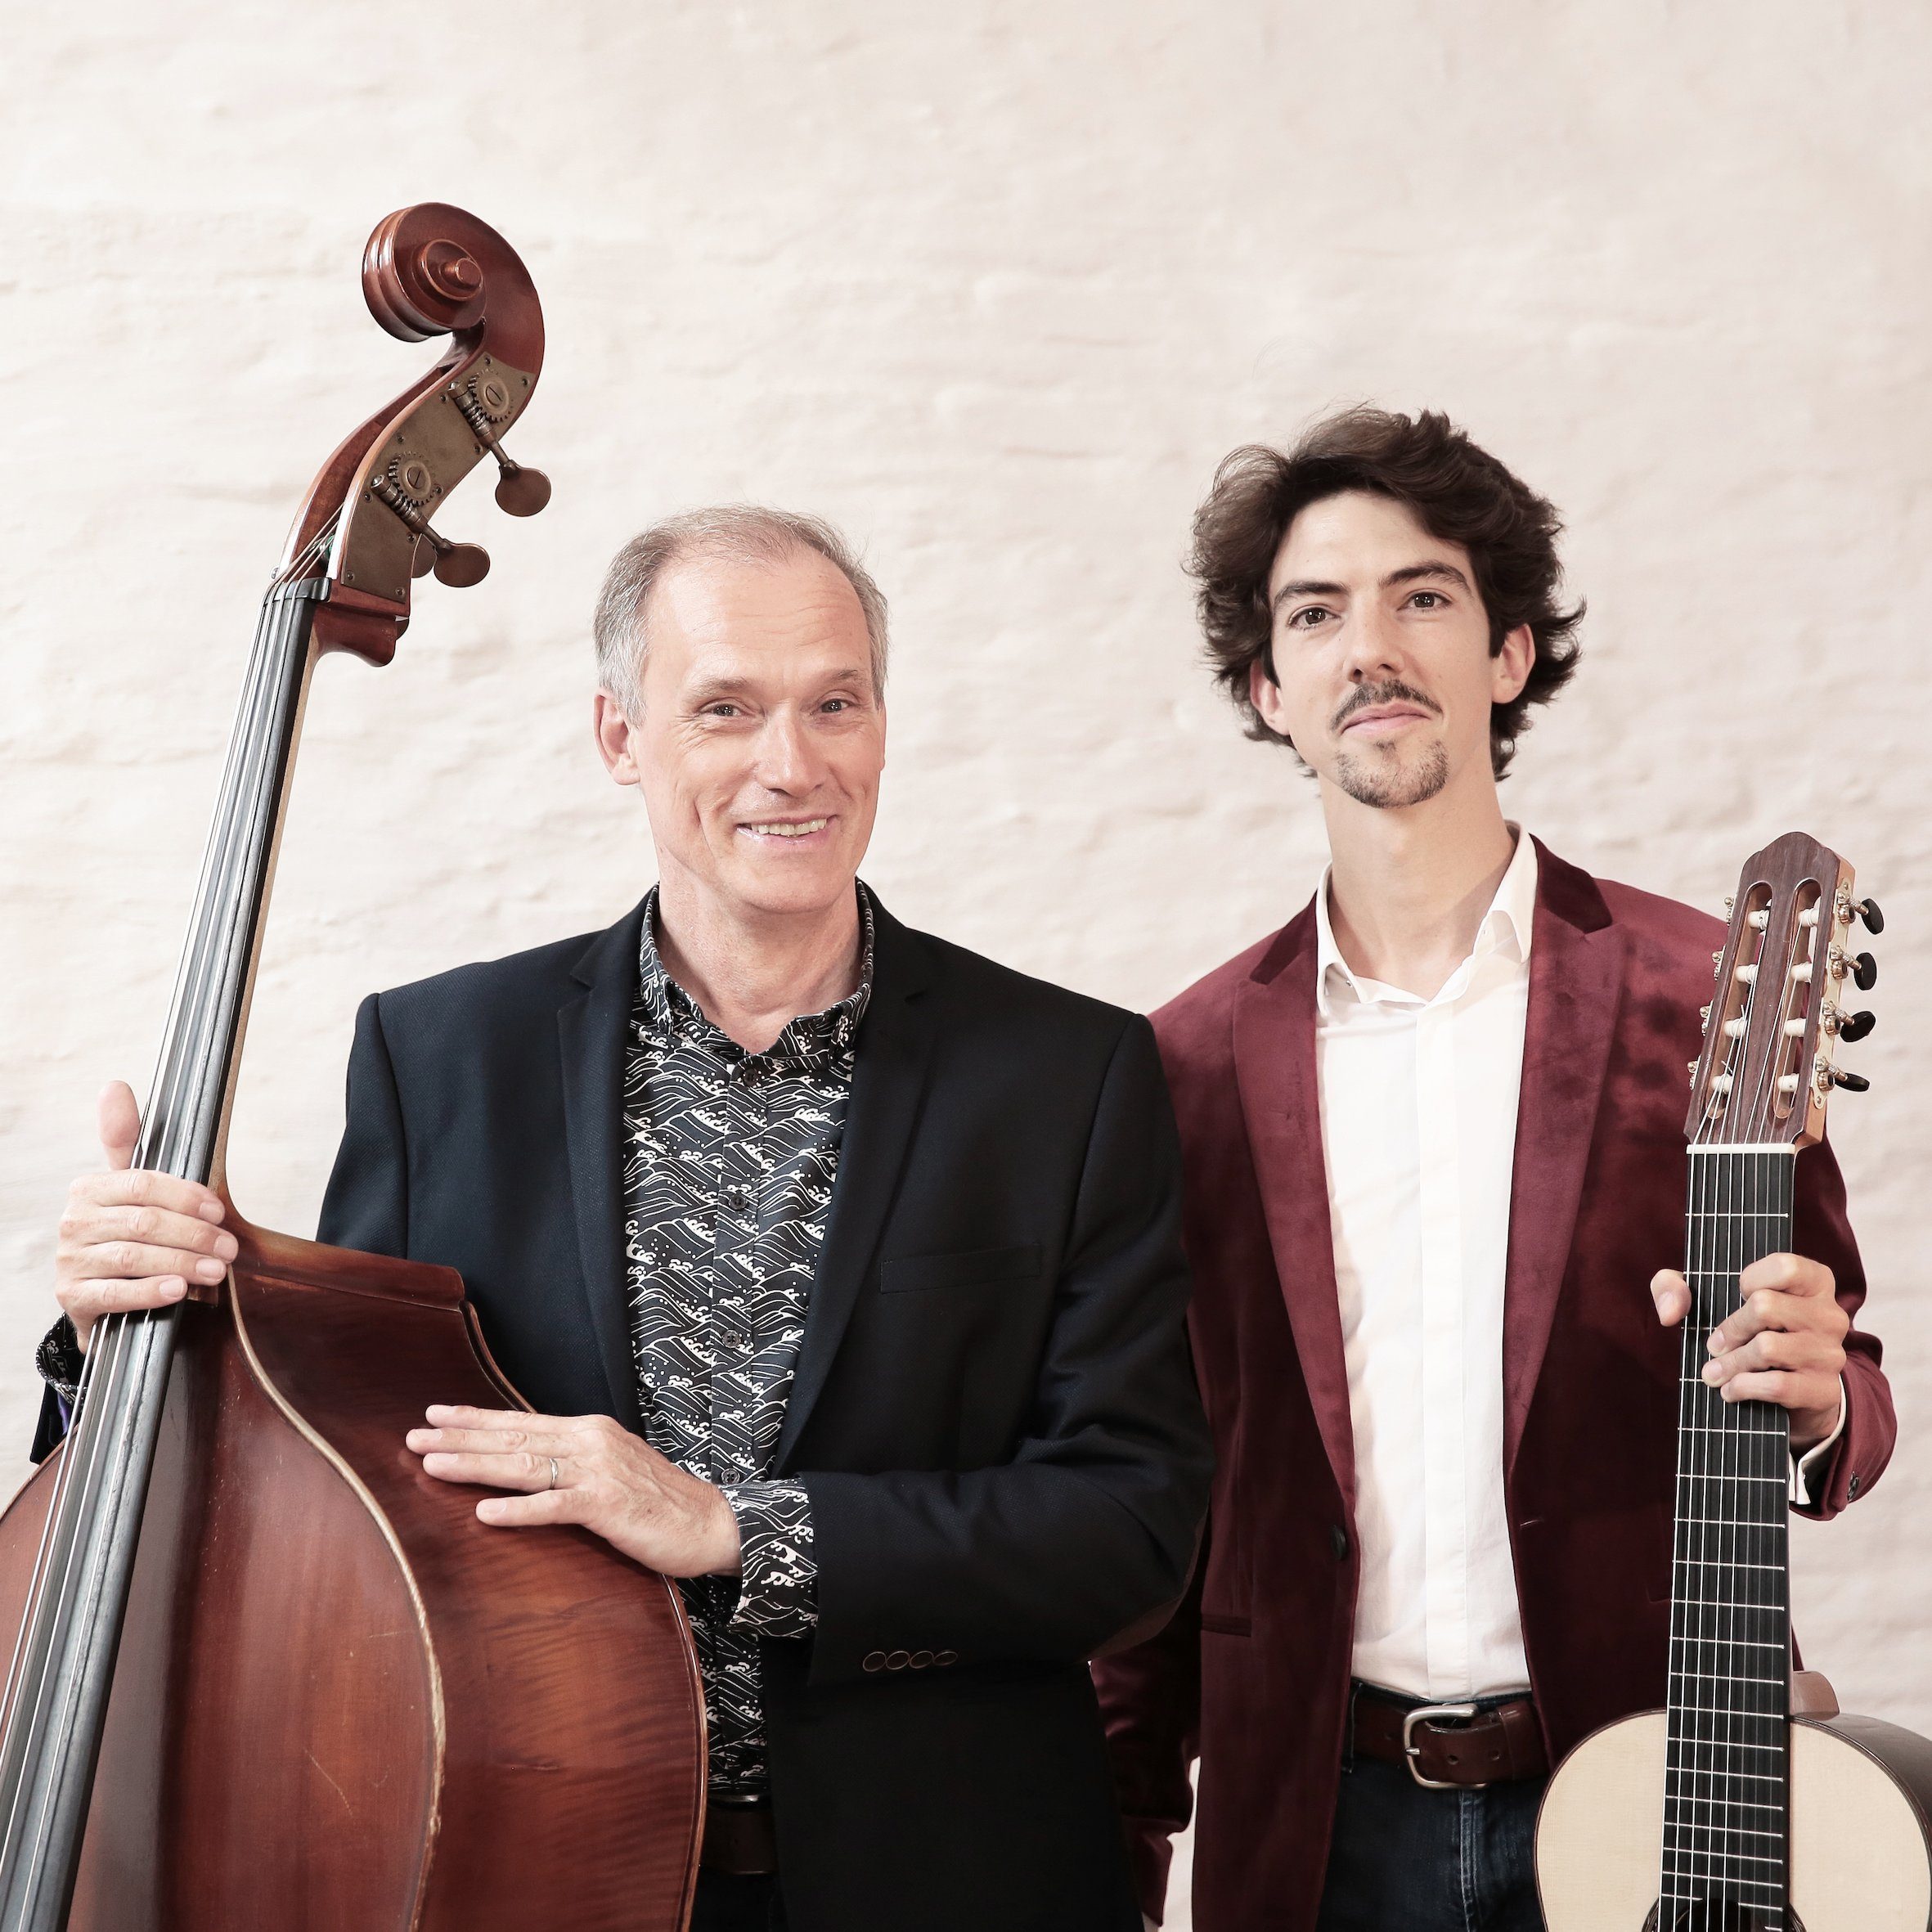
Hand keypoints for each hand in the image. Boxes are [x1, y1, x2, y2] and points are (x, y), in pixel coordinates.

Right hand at [55, 1082, 234, 1351]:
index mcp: (91, 1189)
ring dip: (182, 1263)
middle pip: (144, 1222)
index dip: (186, 1197)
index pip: (142, 1184)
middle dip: (194, 1235)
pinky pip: (113, 1293)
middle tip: (229, 1249)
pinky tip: (178, 1291)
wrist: (106, 1296)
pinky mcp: (72, 1297)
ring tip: (217, 1270)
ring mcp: (70, 1261)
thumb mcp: (135, 1191)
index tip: (220, 1211)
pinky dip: (149, 1291)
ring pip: (132, 1257)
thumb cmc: (131, 1235)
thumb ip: (129, 1142)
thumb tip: (113, 1086)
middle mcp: (74, 1221)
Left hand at [407, 1405, 742, 1577]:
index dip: (475, 1418)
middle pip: (513, 1437)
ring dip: (474, 1465)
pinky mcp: (607, 1505)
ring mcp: (598, 1471)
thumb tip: (526, 1463)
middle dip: (460, 1437)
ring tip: (432, 1464)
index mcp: (589, 1431)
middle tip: (413, 1436)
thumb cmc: (658, 1502)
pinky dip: (516, 1510)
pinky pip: (554, 1506)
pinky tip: (483, 1514)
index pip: (521, 1420)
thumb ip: (572, 1462)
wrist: (710, 1523)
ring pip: (523, 1465)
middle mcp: (590, 1441)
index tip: (435, 1414)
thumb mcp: (612, 1469)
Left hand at [1650, 1253, 1847, 1449]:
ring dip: (1731, 1363)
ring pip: (1767, 1348)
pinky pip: (1777, 1385)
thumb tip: (1670, 1310)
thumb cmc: (1749, 1332)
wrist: (1794, 1392)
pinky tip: (1731, 1390)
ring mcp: (1831, 1354)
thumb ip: (1674, 1286)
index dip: (1751, 1279)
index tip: (1738, 1295)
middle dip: (1729, 1328)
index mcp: (1813, 1282)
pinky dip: (1744, 1387)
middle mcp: (1830, 1315)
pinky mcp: (1824, 1390)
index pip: (1785, 1266)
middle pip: (1765, 1306)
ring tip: (1715, 1372)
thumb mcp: (1711, 1299)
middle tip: (1714, 1345)